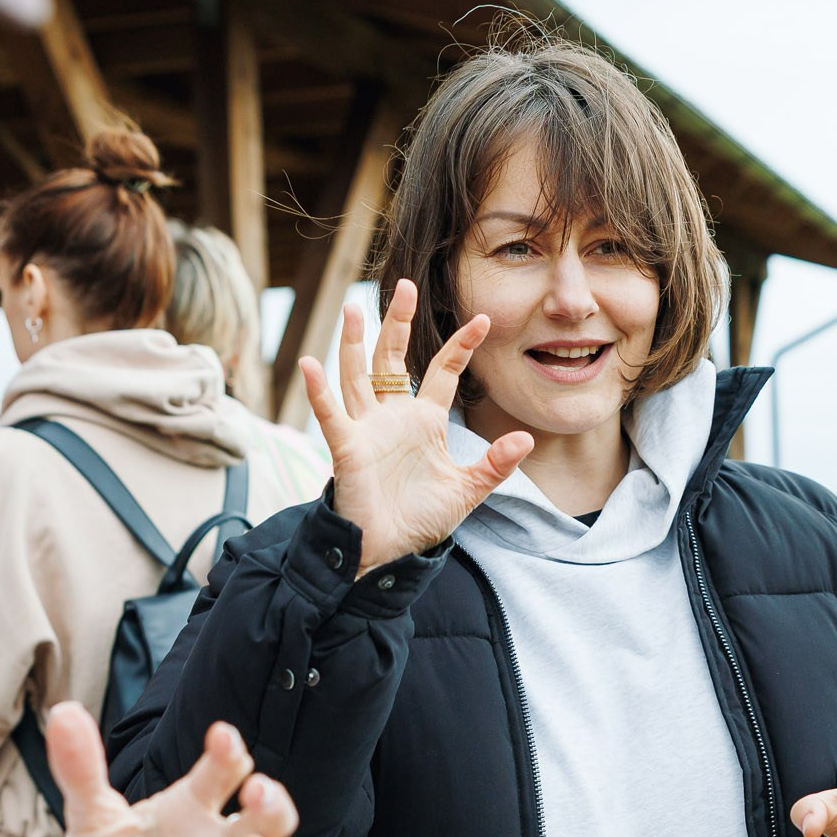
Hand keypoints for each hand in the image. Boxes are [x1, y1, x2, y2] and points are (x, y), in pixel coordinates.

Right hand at [303, 278, 533, 572]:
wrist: (386, 550)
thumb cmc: (420, 517)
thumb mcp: (466, 491)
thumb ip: (494, 465)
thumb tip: (526, 438)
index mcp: (425, 421)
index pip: (443, 373)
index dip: (461, 347)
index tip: (483, 321)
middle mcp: (393, 417)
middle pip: (393, 359)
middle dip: (398, 324)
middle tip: (404, 286)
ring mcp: (367, 429)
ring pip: (358, 376)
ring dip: (355, 343)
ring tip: (354, 308)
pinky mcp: (346, 448)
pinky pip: (331, 416)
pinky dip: (319, 392)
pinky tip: (310, 364)